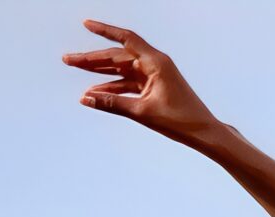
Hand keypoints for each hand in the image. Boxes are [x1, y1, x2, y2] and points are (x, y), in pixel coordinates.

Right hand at [64, 20, 220, 146]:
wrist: (206, 134)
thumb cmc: (182, 122)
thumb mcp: (143, 113)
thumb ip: (113, 104)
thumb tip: (86, 99)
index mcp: (156, 62)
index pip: (126, 38)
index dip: (104, 30)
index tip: (86, 24)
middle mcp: (155, 64)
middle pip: (118, 56)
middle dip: (93, 59)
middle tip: (68, 60)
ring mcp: (155, 76)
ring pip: (122, 70)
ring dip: (100, 73)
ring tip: (76, 71)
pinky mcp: (155, 88)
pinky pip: (129, 84)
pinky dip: (114, 88)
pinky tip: (96, 92)